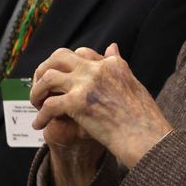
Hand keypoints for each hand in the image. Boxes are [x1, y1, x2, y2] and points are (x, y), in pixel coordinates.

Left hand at [31, 44, 171, 171]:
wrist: (149, 139)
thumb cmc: (145, 119)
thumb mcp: (134, 84)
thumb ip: (119, 65)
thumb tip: (112, 47)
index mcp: (111, 65)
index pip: (81, 53)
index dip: (67, 64)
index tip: (61, 77)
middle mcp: (97, 69)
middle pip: (59, 57)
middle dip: (45, 69)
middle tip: (40, 86)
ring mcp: (86, 84)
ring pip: (48, 77)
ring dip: (37, 90)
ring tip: (36, 104)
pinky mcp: (78, 103)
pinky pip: (49, 105)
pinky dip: (41, 116)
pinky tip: (39, 125)